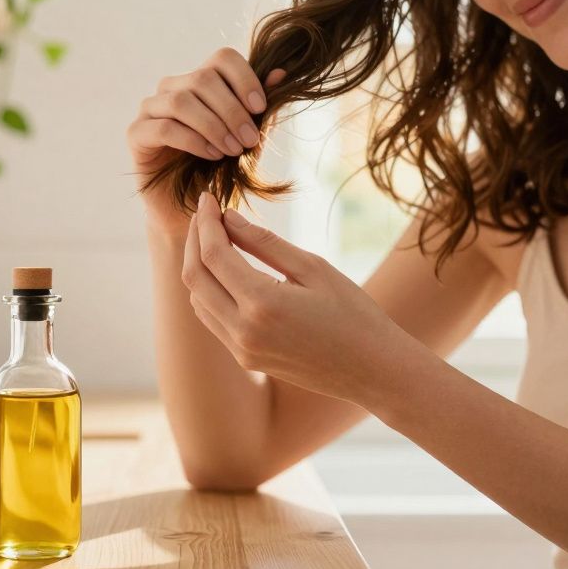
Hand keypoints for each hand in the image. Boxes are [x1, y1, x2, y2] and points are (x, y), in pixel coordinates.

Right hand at [126, 47, 286, 232]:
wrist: (191, 206)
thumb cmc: (220, 168)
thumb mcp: (247, 137)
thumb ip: (259, 108)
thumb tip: (281, 73)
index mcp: (201, 80)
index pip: (222, 58)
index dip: (244, 78)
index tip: (260, 108)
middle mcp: (172, 87)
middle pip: (203, 78)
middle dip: (232, 110)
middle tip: (249, 140)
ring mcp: (150, 108)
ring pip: (182, 101)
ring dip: (214, 126)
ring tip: (232, 150)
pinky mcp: (136, 133)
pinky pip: (164, 128)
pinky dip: (193, 141)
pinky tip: (212, 156)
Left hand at [180, 191, 431, 407]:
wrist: (373, 371)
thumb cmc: (354, 314)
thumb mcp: (314, 268)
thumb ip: (265, 243)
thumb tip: (229, 218)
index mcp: (263, 305)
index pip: (213, 255)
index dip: (206, 222)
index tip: (209, 198)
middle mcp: (244, 332)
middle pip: (194, 278)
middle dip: (194, 240)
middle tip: (204, 213)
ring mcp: (242, 350)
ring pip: (198, 300)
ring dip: (197, 266)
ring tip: (212, 236)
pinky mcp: (246, 359)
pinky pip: (212, 320)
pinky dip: (209, 290)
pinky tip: (223, 270)